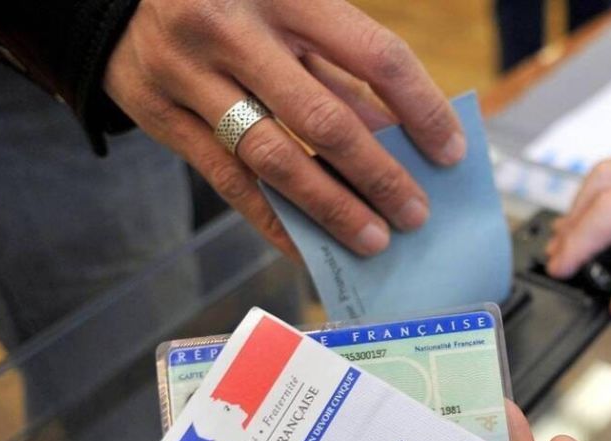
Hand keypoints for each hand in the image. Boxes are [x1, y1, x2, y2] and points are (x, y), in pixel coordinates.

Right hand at [104, 0, 464, 257]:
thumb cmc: (228, 1)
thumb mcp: (287, 10)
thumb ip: (338, 67)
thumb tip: (396, 135)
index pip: (373, 55)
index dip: (420, 108)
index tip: (450, 152)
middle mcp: (233, 31)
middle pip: (324, 118)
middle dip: (379, 175)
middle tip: (415, 215)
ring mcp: (189, 75)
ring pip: (274, 158)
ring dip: (331, 208)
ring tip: (373, 240)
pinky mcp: (159, 116)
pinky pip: (227, 182)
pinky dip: (273, 220)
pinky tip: (308, 246)